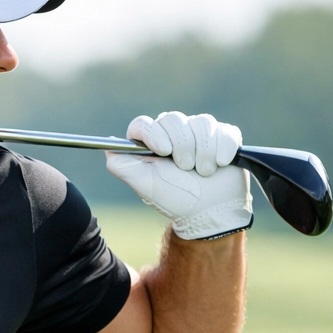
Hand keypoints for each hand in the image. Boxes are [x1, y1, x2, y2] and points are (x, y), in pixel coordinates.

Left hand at [106, 111, 252, 239]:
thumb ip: (122, 166)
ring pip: (202, 122)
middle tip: (184, 167)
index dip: (152, 133)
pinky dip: (222, 149)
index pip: (143, 124)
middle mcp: (174, 134)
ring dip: (203, 150)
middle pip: (173, 118)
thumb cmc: (174, 200)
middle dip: (181, 145)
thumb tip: (107, 148)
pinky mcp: (224, 137)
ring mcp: (200, 134)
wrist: (209, 214)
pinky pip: (225, 131)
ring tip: (202, 172)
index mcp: (151, 143)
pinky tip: (219, 165)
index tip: (162, 151)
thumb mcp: (145, 186)